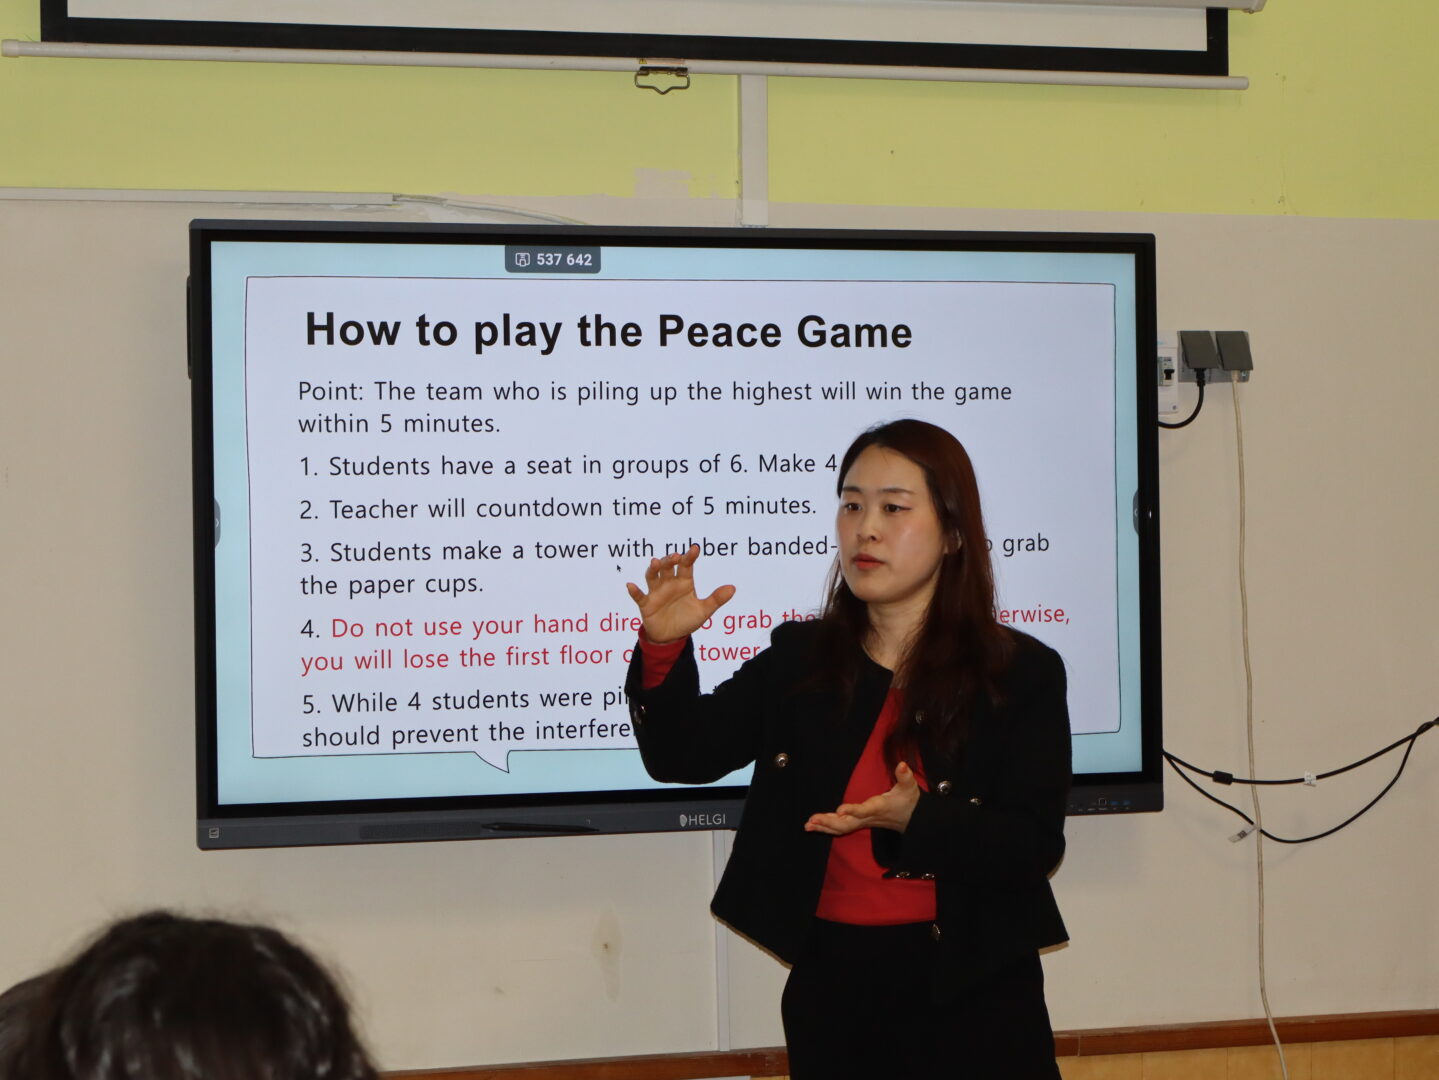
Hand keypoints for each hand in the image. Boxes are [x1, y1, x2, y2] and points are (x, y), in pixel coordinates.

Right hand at [625, 544, 735, 644]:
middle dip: (671, 561)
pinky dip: (635, 591)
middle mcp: (669, 584)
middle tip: (676, 557)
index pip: (687, 566)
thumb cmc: (687, 620)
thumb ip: (716, 599)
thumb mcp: (704, 611)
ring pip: (653, 577)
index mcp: (684, 582)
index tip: (695, 549)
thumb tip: (733, 588)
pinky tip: (631, 585)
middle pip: (668, 567)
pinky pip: (639, 596)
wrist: (672, 638)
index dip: (690, 557)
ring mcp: (657, 593)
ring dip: (654, 569)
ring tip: (655, 562)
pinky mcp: (647, 604)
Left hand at [804, 762, 920, 835]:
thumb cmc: (908, 801)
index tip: (839, 809)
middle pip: (847, 824)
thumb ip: (905, 776)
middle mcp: (867, 817)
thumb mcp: (909, 787)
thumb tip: (902, 765)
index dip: (853, 811)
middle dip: (829, 823)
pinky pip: (840, 828)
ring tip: (808, 825)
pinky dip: (826, 828)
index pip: (864, 810)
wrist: (912, 821)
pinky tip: (813, 826)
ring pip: (841, 828)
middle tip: (812, 820)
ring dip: (824, 826)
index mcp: (878, 807)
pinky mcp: (858, 823)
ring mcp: (862, 822)